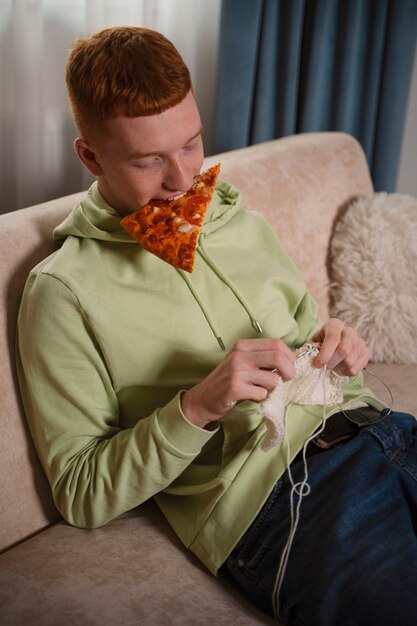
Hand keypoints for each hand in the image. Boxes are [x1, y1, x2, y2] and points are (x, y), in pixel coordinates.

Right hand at [181, 338, 296, 427]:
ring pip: (272, 379)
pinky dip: (260, 398)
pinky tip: (248, 396)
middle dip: (289, 371)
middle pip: (278, 357)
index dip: (289, 356)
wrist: (204, 397)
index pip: (276, 344)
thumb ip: (263, 358)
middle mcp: (240, 355)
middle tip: (285, 379)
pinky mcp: (235, 388)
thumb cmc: (228, 380)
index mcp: (243, 345)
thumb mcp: (242, 362)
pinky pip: (262, 394)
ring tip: (257, 389)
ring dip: (270, 388)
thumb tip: (292, 358)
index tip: (289, 366)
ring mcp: (237, 371)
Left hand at [310, 318, 369, 375]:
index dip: (325, 353)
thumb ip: (308, 350)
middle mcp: (349, 331)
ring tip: (332, 368)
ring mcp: (359, 341)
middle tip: (325, 368)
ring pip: (350, 360)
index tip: (318, 364)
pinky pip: (357, 367)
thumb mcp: (311, 345)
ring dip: (338, 368)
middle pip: (344, 349)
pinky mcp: (366, 352)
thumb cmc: (319, 346)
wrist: (333, 349)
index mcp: (334, 325)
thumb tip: (306, 357)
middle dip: (332, 362)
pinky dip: (346, 372)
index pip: (333, 337)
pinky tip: (340, 369)